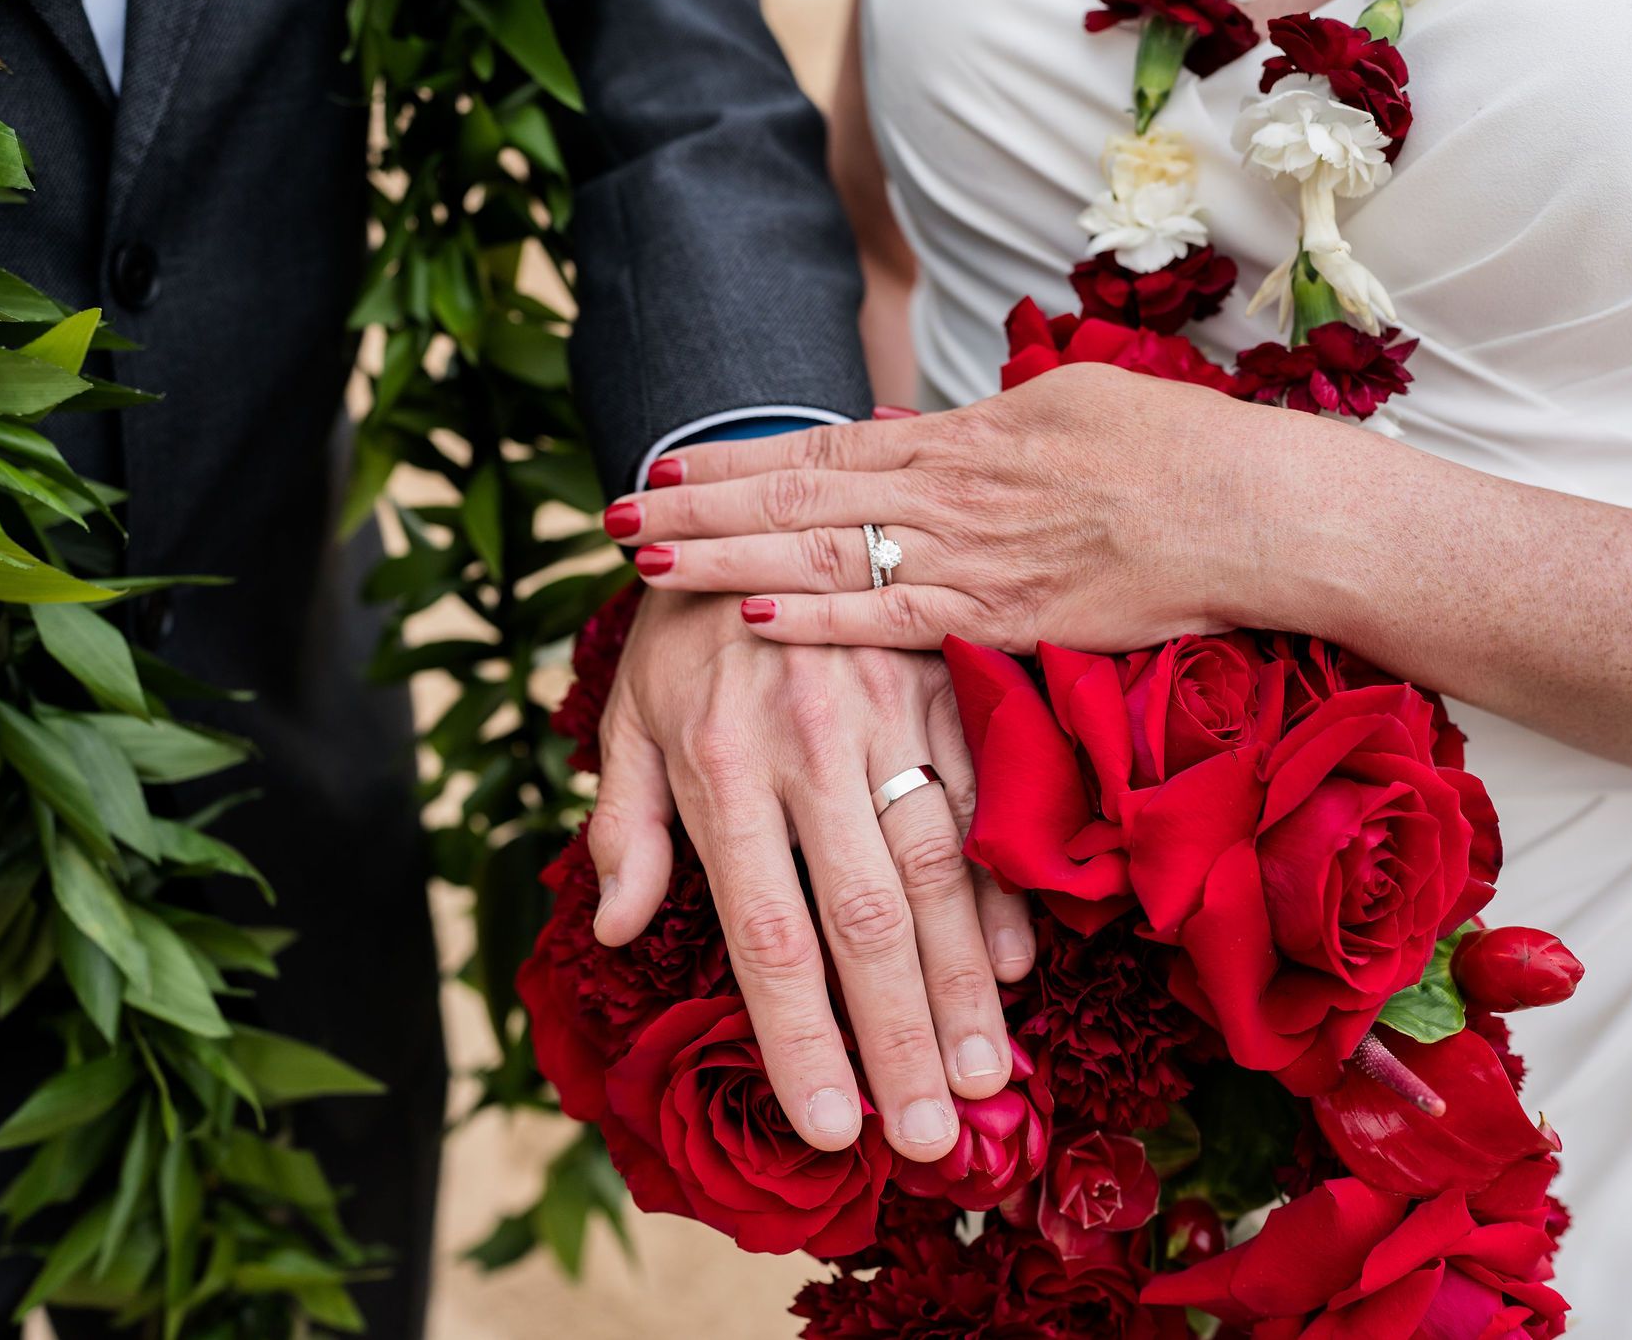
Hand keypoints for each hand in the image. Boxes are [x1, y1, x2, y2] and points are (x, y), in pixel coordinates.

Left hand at [590, 590, 1034, 1160]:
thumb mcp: (629, 717)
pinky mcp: (945, 684)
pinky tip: (1018, 964)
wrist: (756, 490)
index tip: (832, 1127)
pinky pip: (984, 796)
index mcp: (718, 766)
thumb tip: (612, 928)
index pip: (766, 932)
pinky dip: (1003, 884)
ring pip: (937, 868)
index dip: (801, 1037)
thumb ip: (627, 824)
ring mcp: (886, 713)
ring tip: (986, 1078)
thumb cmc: (683, 634)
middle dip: (899, 1037)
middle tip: (929, 1139)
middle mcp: (805, 747)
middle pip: (862, 920)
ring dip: (965, 983)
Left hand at [610, 364, 1277, 652]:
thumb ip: (974, 433)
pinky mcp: (1007, 620)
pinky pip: (898, 621)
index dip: (734, 460)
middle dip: (699, 507)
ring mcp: (974, 557)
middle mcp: (951, 491)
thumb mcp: (1066, 407)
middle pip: (798, 497)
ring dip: (729, 560)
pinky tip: (755, 621)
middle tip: (610, 512)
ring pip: (826, 556)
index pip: (821, 447)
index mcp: (963, 438)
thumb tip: (905, 439)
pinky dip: (824, 621)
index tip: (662, 465)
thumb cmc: (1177, 451)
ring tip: (649, 560)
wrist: (1258, 512)